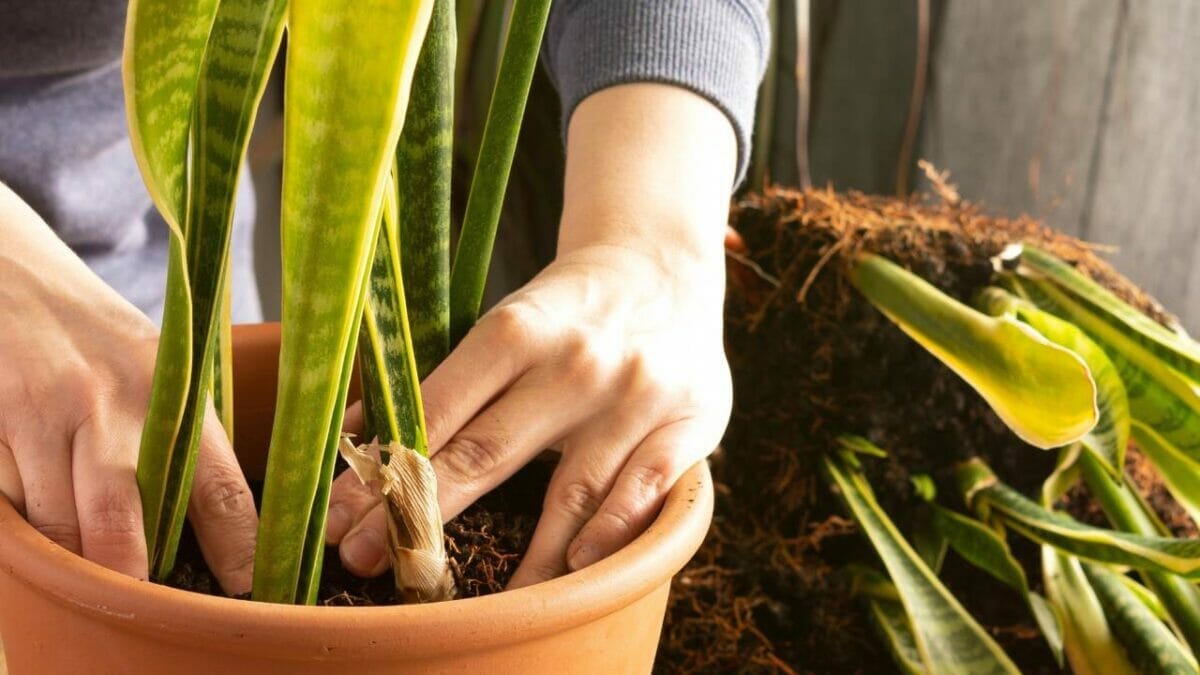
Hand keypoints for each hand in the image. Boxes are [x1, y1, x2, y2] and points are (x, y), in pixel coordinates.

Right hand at [0, 183, 257, 593]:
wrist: (9, 273)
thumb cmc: (95, 334)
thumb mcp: (159, 369)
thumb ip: (182, 440)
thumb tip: (220, 526)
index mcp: (174, 396)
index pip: (220, 489)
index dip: (239, 549)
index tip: (248, 590)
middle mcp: (112, 408)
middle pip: (122, 533)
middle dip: (129, 578)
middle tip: (142, 591)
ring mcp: (44, 418)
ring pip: (58, 531)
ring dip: (69, 551)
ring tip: (83, 540)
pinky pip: (10, 507)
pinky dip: (23, 518)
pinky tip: (32, 487)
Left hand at [325, 82, 736, 586]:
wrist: (663, 266)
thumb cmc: (567, 309)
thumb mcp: (505, 323)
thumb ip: (445, 381)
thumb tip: (360, 433)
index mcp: (517, 330)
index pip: (439, 410)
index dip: (385, 470)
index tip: (339, 518)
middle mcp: (575, 364)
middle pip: (488, 452)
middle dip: (423, 515)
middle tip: (368, 562)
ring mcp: (635, 396)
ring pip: (570, 490)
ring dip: (523, 553)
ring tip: (479, 603)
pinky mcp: (689, 420)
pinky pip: (648, 486)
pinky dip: (613, 528)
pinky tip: (579, 564)